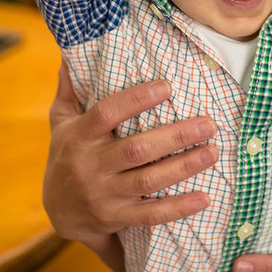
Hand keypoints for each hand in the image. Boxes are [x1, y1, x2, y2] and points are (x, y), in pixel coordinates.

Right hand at [43, 64, 218, 243]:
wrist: (58, 212)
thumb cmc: (68, 155)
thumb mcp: (61, 122)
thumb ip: (69, 90)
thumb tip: (71, 54)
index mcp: (79, 137)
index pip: (106, 114)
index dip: (136, 100)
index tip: (168, 87)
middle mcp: (90, 167)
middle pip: (136, 149)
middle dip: (175, 137)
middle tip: (208, 124)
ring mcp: (105, 195)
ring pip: (149, 181)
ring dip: (184, 167)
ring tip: (213, 152)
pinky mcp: (118, 217)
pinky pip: (151, 215)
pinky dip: (179, 208)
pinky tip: (205, 198)